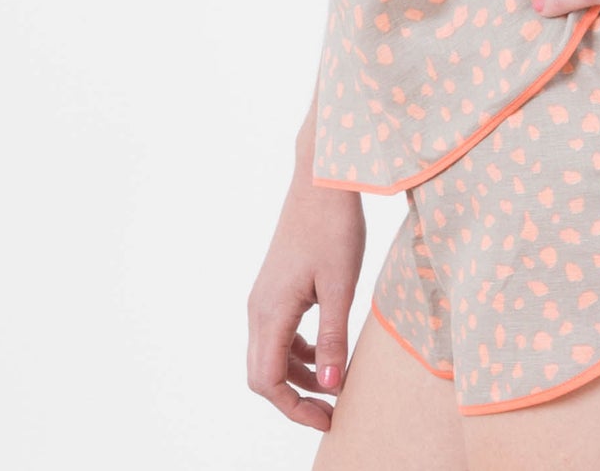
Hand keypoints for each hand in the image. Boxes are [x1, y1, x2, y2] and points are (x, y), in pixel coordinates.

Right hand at [246, 172, 365, 432]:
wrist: (322, 180)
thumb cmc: (334, 228)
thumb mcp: (340, 286)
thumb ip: (334, 339)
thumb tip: (331, 388)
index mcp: (270, 312)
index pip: (267, 382)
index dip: (294, 409)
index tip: (327, 419)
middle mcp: (258, 308)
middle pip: (262, 374)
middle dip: (294, 398)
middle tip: (330, 411)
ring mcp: (264, 297)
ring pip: (270, 354)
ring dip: (298, 376)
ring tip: (335, 384)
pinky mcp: (275, 286)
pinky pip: (278, 333)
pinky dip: (298, 352)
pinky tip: (326, 350)